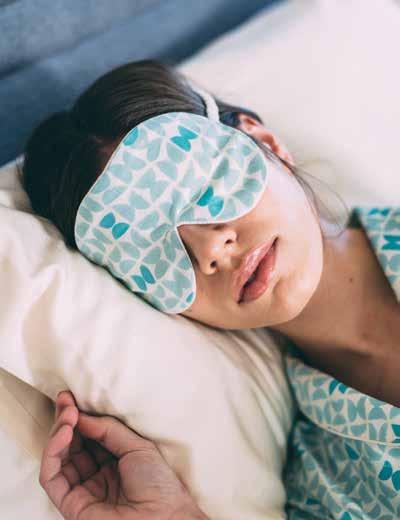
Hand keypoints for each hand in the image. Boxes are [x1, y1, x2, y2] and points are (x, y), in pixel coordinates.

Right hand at [39, 391, 207, 519]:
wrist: (164, 516)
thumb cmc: (158, 483)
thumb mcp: (136, 445)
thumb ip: (107, 430)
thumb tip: (81, 415)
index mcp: (114, 462)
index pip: (89, 436)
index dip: (80, 417)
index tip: (72, 397)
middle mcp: (96, 475)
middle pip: (71, 445)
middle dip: (66, 420)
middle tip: (65, 400)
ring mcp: (83, 490)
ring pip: (58, 458)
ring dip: (59, 432)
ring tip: (68, 414)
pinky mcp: (70, 504)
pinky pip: (51, 477)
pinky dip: (53, 452)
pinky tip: (65, 432)